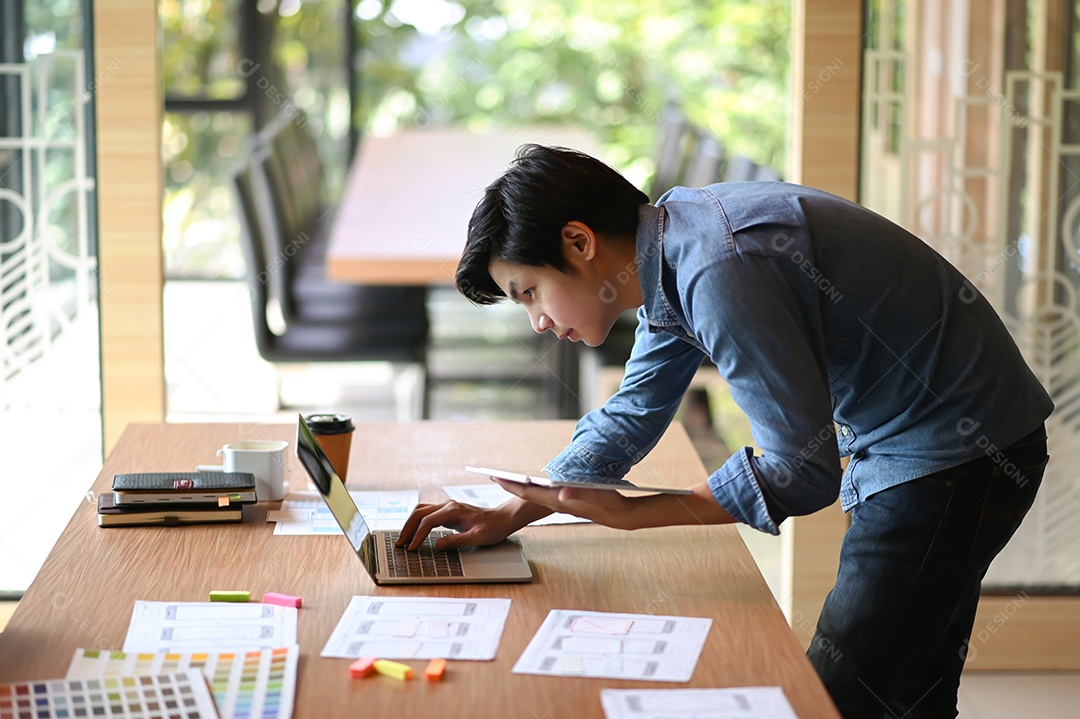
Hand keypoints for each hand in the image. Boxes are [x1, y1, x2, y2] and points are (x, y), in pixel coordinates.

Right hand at [396, 500, 518, 549]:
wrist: (502, 519)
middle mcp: (447, 505)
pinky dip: (417, 522)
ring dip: (410, 524)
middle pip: (419, 513)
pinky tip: (413, 533)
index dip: (418, 535)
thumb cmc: (492, 528)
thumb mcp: (477, 538)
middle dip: (407, 528)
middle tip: (400, 544)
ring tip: (403, 539)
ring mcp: (446, 507)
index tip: (412, 548)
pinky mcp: (447, 512)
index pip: (428, 522)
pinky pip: (427, 514)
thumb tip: (438, 545)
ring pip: (421, 511)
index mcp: (453, 510)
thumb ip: (457, 541)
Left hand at [492, 478, 636, 528]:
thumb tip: (560, 493)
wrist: (619, 515)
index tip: (494, 477)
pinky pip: (543, 495)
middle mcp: (554, 503)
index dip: (510, 484)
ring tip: (506, 479)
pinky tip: (532, 484)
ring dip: (519, 487)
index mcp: (556, 500)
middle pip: (526, 493)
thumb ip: (577, 494)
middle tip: (492, 476)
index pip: (527, 492)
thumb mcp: (594, 496)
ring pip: (533, 495)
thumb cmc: (607, 503)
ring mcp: (559, 504)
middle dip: (509, 485)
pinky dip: (533, 489)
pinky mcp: (565, 503)